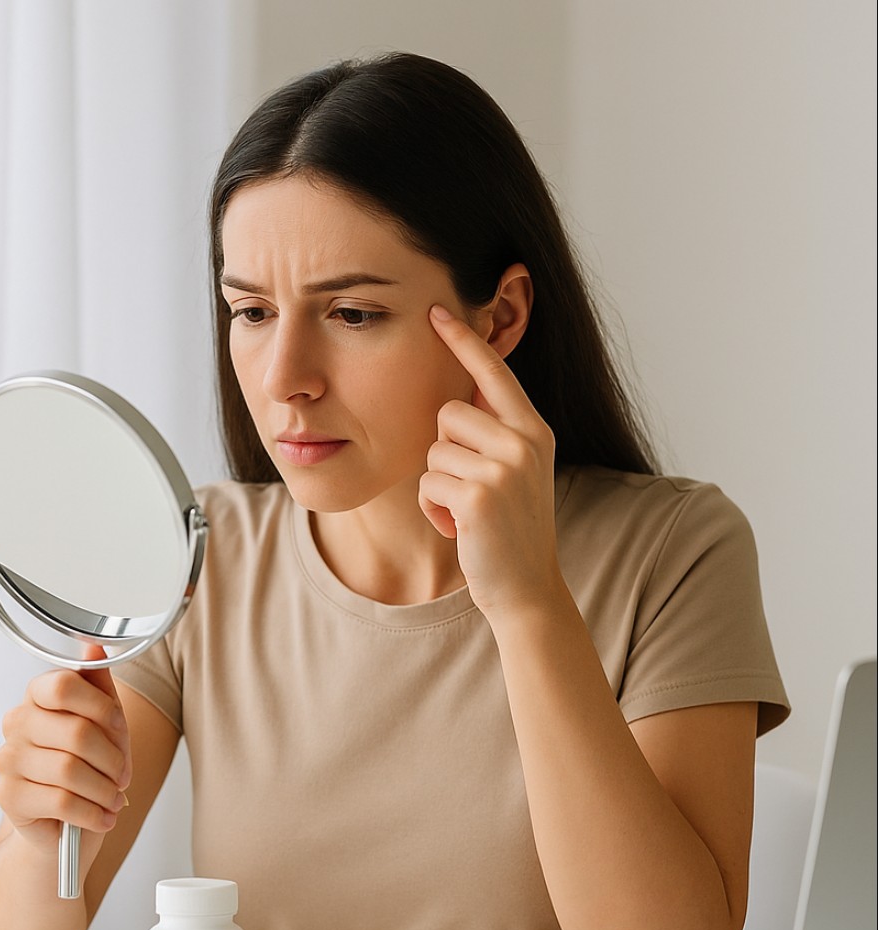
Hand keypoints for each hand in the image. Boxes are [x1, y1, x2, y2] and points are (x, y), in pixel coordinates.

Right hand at [0, 643, 131, 854]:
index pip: (64, 685)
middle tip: (122, 776)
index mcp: (38, 695)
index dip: (101, 708)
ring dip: (104, 789)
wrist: (62, 820)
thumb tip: (94, 647)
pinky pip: (60, 801)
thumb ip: (100, 685)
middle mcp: (17, 722)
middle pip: (76, 732)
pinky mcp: (9, 797)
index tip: (117, 727)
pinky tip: (101, 816)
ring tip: (113, 799)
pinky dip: (92, 812)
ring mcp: (9, 759)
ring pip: (70, 770)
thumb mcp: (103, 721)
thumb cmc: (85, 765)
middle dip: (112, 759)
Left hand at [419, 304, 561, 616]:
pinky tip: (458, 528)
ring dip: (436, 483)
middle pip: (447, 412)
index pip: (494, 373)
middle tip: (469, 487)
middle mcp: (524, 442)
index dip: (464, 341)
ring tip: (466, 510)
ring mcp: (503, 469)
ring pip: (433, 450)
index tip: (438, 311)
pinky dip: (432, 509)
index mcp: (534, 430)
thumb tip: (457, 392)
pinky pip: (426, 483)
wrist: (526, 587)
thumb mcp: (515, 471)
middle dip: (444, 450)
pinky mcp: (478, 497)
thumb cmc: (510, 529)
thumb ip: (495, 432)